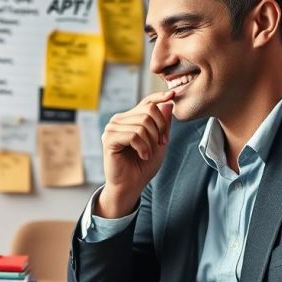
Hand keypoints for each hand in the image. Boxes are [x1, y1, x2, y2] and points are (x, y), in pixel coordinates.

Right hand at [98, 92, 173, 217]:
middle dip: (160, 129)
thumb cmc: (142, 166)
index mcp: (130, 119)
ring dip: (151, 142)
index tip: (172, 95)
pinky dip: (143, 147)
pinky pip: (133, 135)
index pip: (146, 102)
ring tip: (148, 153)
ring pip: (142, 125)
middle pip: (148, 112)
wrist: (130, 186)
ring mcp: (112, 128)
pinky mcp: (109, 139)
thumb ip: (163, 124)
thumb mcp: (159, 143)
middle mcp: (119, 120)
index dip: (159, 97)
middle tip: (161, 144)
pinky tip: (142, 155)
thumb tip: (168, 103)